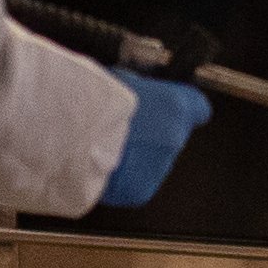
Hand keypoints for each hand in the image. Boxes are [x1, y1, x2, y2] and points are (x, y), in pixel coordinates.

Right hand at [98, 71, 210, 207]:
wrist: (69, 133)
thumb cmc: (90, 99)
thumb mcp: (120, 77)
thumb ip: (139, 89)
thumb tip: (137, 92)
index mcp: (175, 104)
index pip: (198, 107)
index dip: (184, 108)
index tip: (171, 110)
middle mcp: (175, 137)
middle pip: (172, 137)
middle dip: (152, 134)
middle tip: (122, 128)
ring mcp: (160, 166)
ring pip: (154, 161)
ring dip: (137, 157)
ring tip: (105, 148)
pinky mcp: (141, 190)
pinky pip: (136, 182)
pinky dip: (122, 177)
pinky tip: (101, 165)